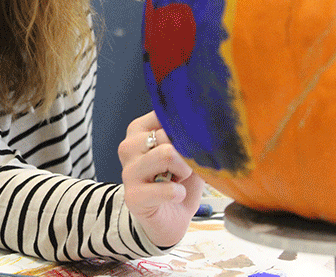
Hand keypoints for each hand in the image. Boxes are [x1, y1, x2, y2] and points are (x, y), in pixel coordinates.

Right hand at [117, 111, 203, 247]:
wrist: (168, 221)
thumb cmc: (178, 182)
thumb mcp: (187, 153)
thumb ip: (190, 137)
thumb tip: (206, 128)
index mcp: (139, 130)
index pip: (165, 114)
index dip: (185, 130)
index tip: (187, 145)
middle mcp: (129, 146)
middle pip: (168, 133)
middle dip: (185, 153)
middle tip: (184, 169)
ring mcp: (129, 171)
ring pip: (167, 154)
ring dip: (183, 171)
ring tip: (179, 180)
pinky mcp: (133, 196)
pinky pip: (168, 188)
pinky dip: (180, 193)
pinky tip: (175, 197)